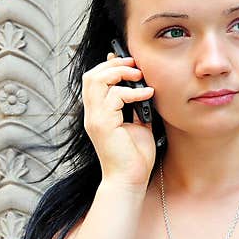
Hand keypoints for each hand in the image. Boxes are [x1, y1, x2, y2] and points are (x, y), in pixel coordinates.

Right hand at [82, 51, 155, 188]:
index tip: (128, 59)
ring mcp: (95, 119)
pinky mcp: (103, 124)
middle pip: (91, 75)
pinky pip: (114, 96)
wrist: (130, 179)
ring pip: (97, 80)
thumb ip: (137, 107)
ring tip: (139, 75)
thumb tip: (144, 88)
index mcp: (98, 113)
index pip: (94, 80)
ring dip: (120, 72)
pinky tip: (147, 95)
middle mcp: (92, 114)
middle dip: (113, 65)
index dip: (108, 66)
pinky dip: (132, 91)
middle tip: (134, 65)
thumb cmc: (135, 157)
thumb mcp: (138, 125)